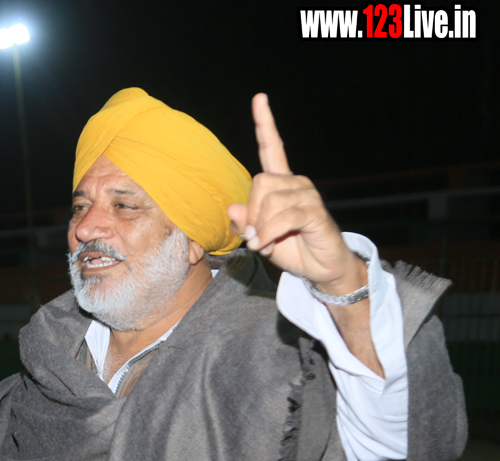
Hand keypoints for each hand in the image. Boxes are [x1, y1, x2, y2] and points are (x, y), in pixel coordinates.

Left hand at [227, 94, 365, 295]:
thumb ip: (242, 224)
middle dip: (250, 213)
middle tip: (254, 237)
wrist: (321, 268)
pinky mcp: (314, 211)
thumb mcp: (257, 238)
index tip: (260, 98)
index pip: (272, 147)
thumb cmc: (289, 248)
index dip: (265, 123)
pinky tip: (266, 245)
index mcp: (281, 183)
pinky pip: (282, 217)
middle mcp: (296, 182)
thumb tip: (233, 207)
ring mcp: (307, 195)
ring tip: (264, 243)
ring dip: (260, 228)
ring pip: (269, 201)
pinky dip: (268, 234)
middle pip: (259, 182)